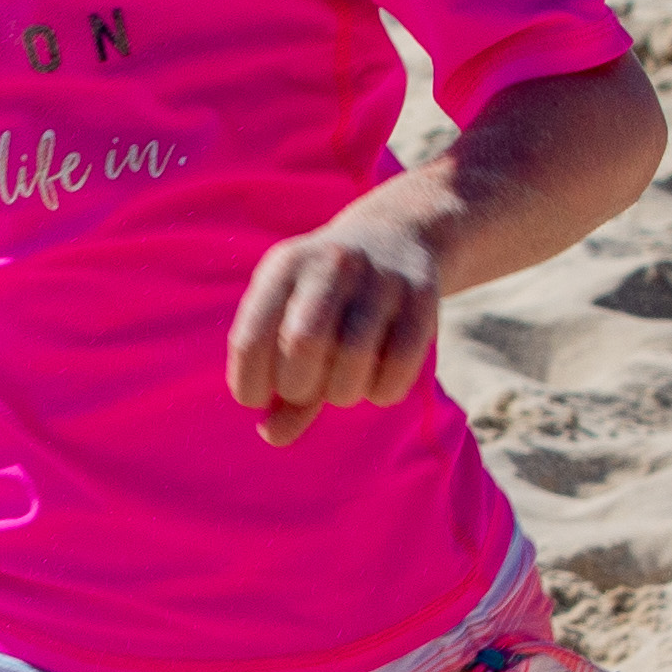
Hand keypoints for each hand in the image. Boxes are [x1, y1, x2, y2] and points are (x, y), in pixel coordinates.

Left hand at [227, 200, 446, 448]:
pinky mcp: (422, 295)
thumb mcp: (291, 319)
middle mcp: (331, 263)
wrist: (395, 236)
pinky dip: (382, 391)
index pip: (251, 337)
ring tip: (341, 386)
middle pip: (305, 344)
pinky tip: (376, 385)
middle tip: (306, 390)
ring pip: (354, 357)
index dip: (249, 383)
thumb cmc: (327, 297)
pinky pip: (400, 363)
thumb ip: (278, 380)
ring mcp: (380, 277)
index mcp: (285, 266)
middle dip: (299, 387)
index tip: (258, 398)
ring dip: (342, 393)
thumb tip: (272, 435)